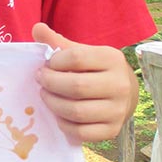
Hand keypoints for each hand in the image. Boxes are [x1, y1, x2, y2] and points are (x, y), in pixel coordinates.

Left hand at [32, 22, 137, 142]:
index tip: (47, 65)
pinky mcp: (112, 130)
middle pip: (76, 87)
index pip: (76, 58)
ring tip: (45, 95)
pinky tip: (58, 114)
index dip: (55, 62)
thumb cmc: (95, 69)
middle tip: (40, 80)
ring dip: (53, 104)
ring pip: (76, 112)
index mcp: (112, 58)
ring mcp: (118, 110)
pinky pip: (81, 132)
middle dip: (50, 84)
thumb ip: (58, 42)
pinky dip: (64, 124)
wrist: (124, 92)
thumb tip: (36, 28)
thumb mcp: (81, 52)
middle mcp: (119, 84)